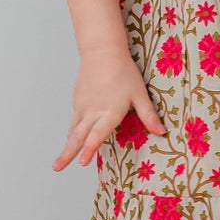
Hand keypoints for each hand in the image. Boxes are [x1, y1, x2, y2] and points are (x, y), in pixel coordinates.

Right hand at [51, 48, 164, 170]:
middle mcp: (92, 112)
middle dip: (67, 154)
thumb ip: (149, 115)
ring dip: (66, 146)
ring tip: (59, 162)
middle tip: (57, 168)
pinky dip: (72, 133)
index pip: (97, 134)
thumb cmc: (124, 72)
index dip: (90, 150)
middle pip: (78, 137)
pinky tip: (72, 139)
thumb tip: (162, 132)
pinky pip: (74, 121)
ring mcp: (82, 107)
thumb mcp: (140, 94)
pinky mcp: (78, 101)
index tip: (83, 163)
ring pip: (73, 130)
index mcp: (109, 112)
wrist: (102, 51)